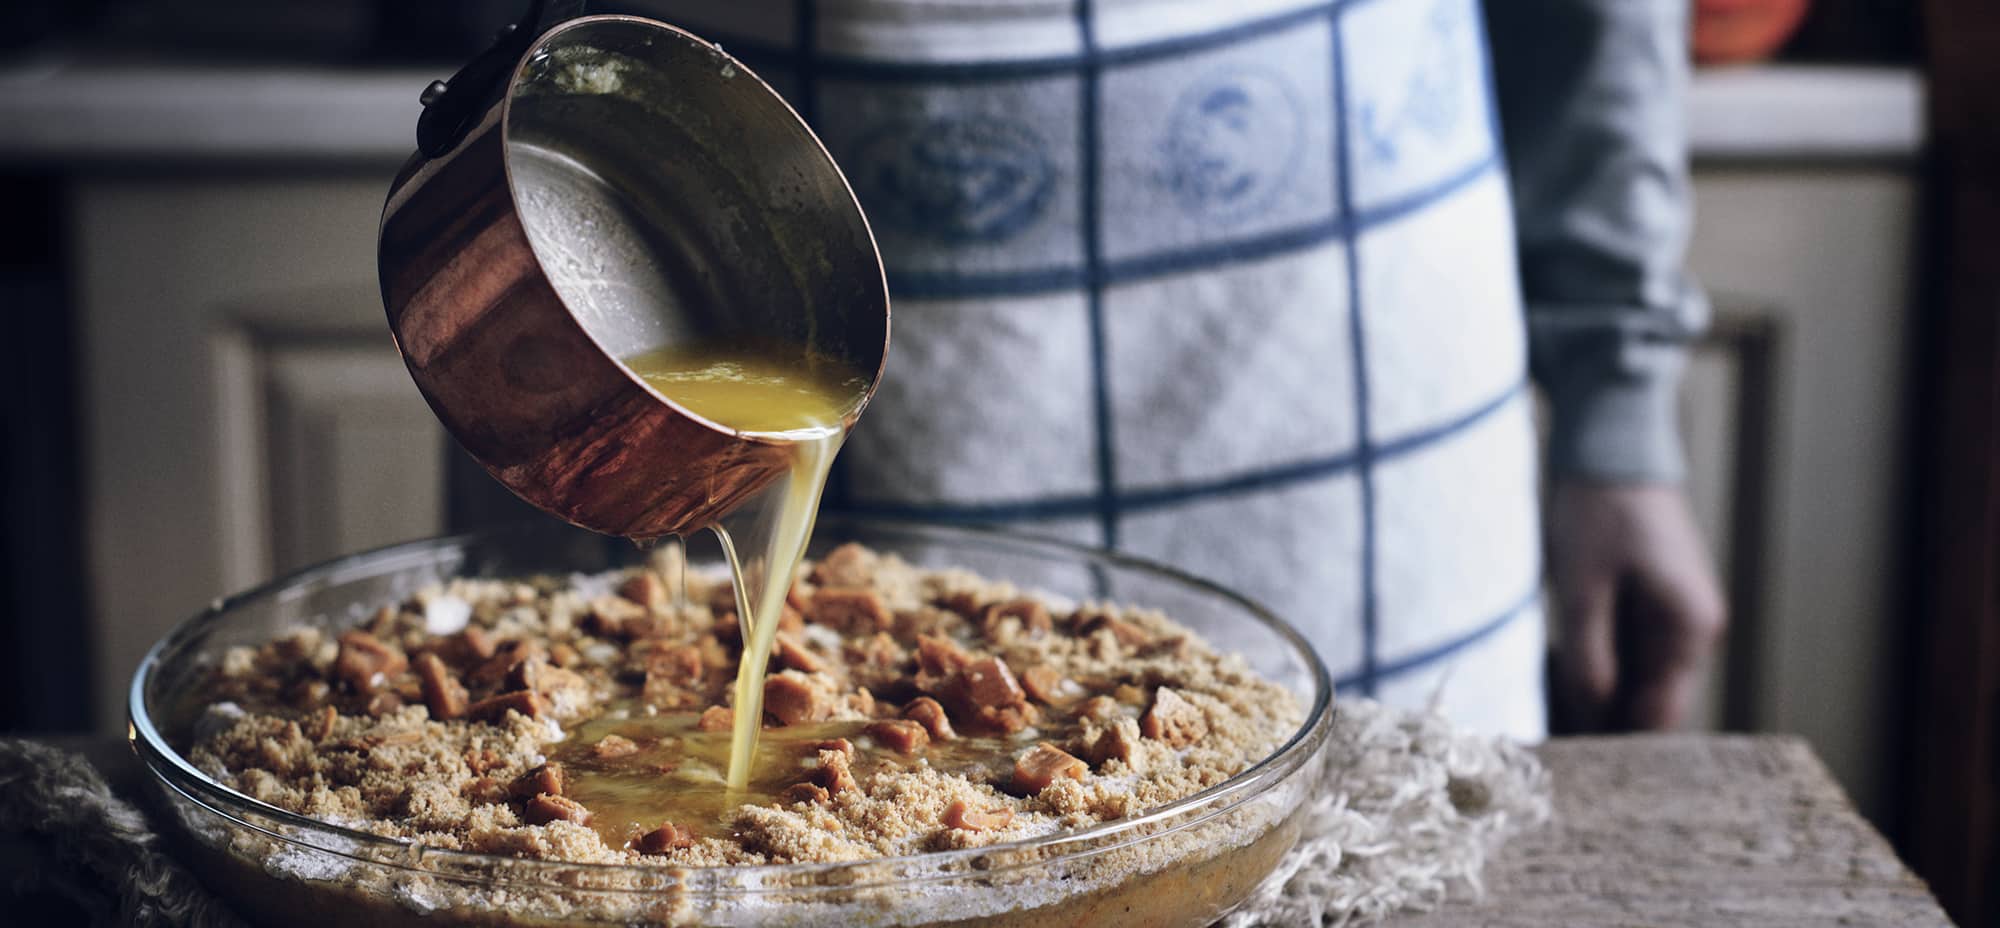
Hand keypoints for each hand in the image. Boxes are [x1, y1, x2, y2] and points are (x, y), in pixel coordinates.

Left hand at [1546, 482, 1726, 731]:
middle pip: (1650, 703)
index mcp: (1689, 630)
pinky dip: (1598, 665)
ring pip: (1637, 680)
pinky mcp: (1652, 605)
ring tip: (1543, 703)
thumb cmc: (1598, 511)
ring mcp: (1675, 618)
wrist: (1610, 446)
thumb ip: (1589, 659)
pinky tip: (1557, 668)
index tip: (1566, 756)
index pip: (1660, 716)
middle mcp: (1693, 631)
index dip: (1616, 742)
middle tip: (1544, 732)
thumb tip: (1592, 718)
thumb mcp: (1582, 589)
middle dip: (1603, 720)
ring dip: (1597, 694)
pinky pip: (1628, 653)